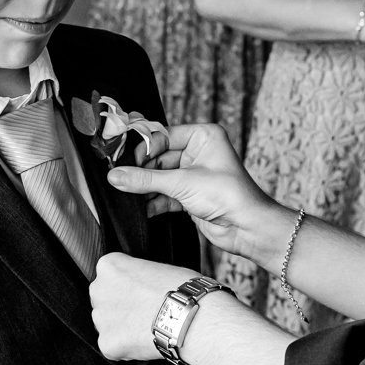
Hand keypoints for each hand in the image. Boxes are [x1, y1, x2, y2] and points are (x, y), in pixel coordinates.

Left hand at [90, 252, 199, 360]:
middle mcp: (98, 290)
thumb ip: (137, 276)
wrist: (187, 316)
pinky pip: (113, 347)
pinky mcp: (107, 343)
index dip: (129, 286)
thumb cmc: (179, 289)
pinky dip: (126, 348)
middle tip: (143, 312)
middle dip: (120, 307)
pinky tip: (145, 342)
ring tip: (147, 328)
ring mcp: (101, 318)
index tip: (141, 292)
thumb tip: (139, 286)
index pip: (111, 276)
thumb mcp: (155, 267)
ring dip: (122, 328)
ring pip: (108, 324)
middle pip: (105, 300)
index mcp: (109, 266)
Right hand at [121, 124, 283, 262]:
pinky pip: (165, 194)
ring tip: (126, 195)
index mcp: (203, 136)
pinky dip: (153, 202)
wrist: (248, 228)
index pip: (163, 136)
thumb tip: (116, 175)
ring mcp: (194, 174)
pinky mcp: (191, 195)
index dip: (143, 149)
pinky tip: (141, 209)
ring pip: (160, 177)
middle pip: (159, 158)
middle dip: (142, 172)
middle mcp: (199, 152)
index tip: (123, 161)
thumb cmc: (229, 196)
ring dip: (145, 188)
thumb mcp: (182, 183)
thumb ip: (146, 179)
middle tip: (120, 179)